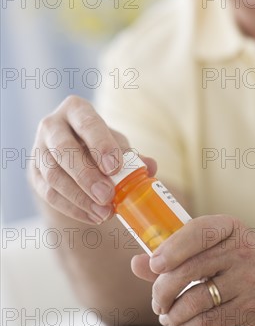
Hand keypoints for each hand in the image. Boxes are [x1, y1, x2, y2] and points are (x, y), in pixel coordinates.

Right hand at [28, 95, 156, 223]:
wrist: (73, 153)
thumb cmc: (99, 143)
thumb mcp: (116, 142)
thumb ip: (132, 155)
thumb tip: (150, 166)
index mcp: (76, 109)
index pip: (87, 123)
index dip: (101, 145)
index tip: (115, 167)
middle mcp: (52, 125)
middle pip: (64, 150)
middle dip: (87, 176)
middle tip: (108, 195)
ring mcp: (38, 149)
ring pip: (53, 175)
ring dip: (79, 197)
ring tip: (104, 212)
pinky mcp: (34, 173)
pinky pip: (48, 194)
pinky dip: (72, 208)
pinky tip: (92, 216)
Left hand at [131, 215, 254, 325]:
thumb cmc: (248, 258)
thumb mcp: (220, 246)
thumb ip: (177, 254)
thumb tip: (137, 264)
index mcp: (229, 227)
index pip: (195, 232)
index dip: (170, 249)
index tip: (153, 265)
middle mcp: (240, 250)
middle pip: (188, 270)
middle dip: (163, 290)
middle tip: (156, 301)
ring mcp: (248, 280)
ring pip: (196, 299)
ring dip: (173, 312)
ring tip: (166, 315)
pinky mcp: (252, 308)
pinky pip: (209, 320)